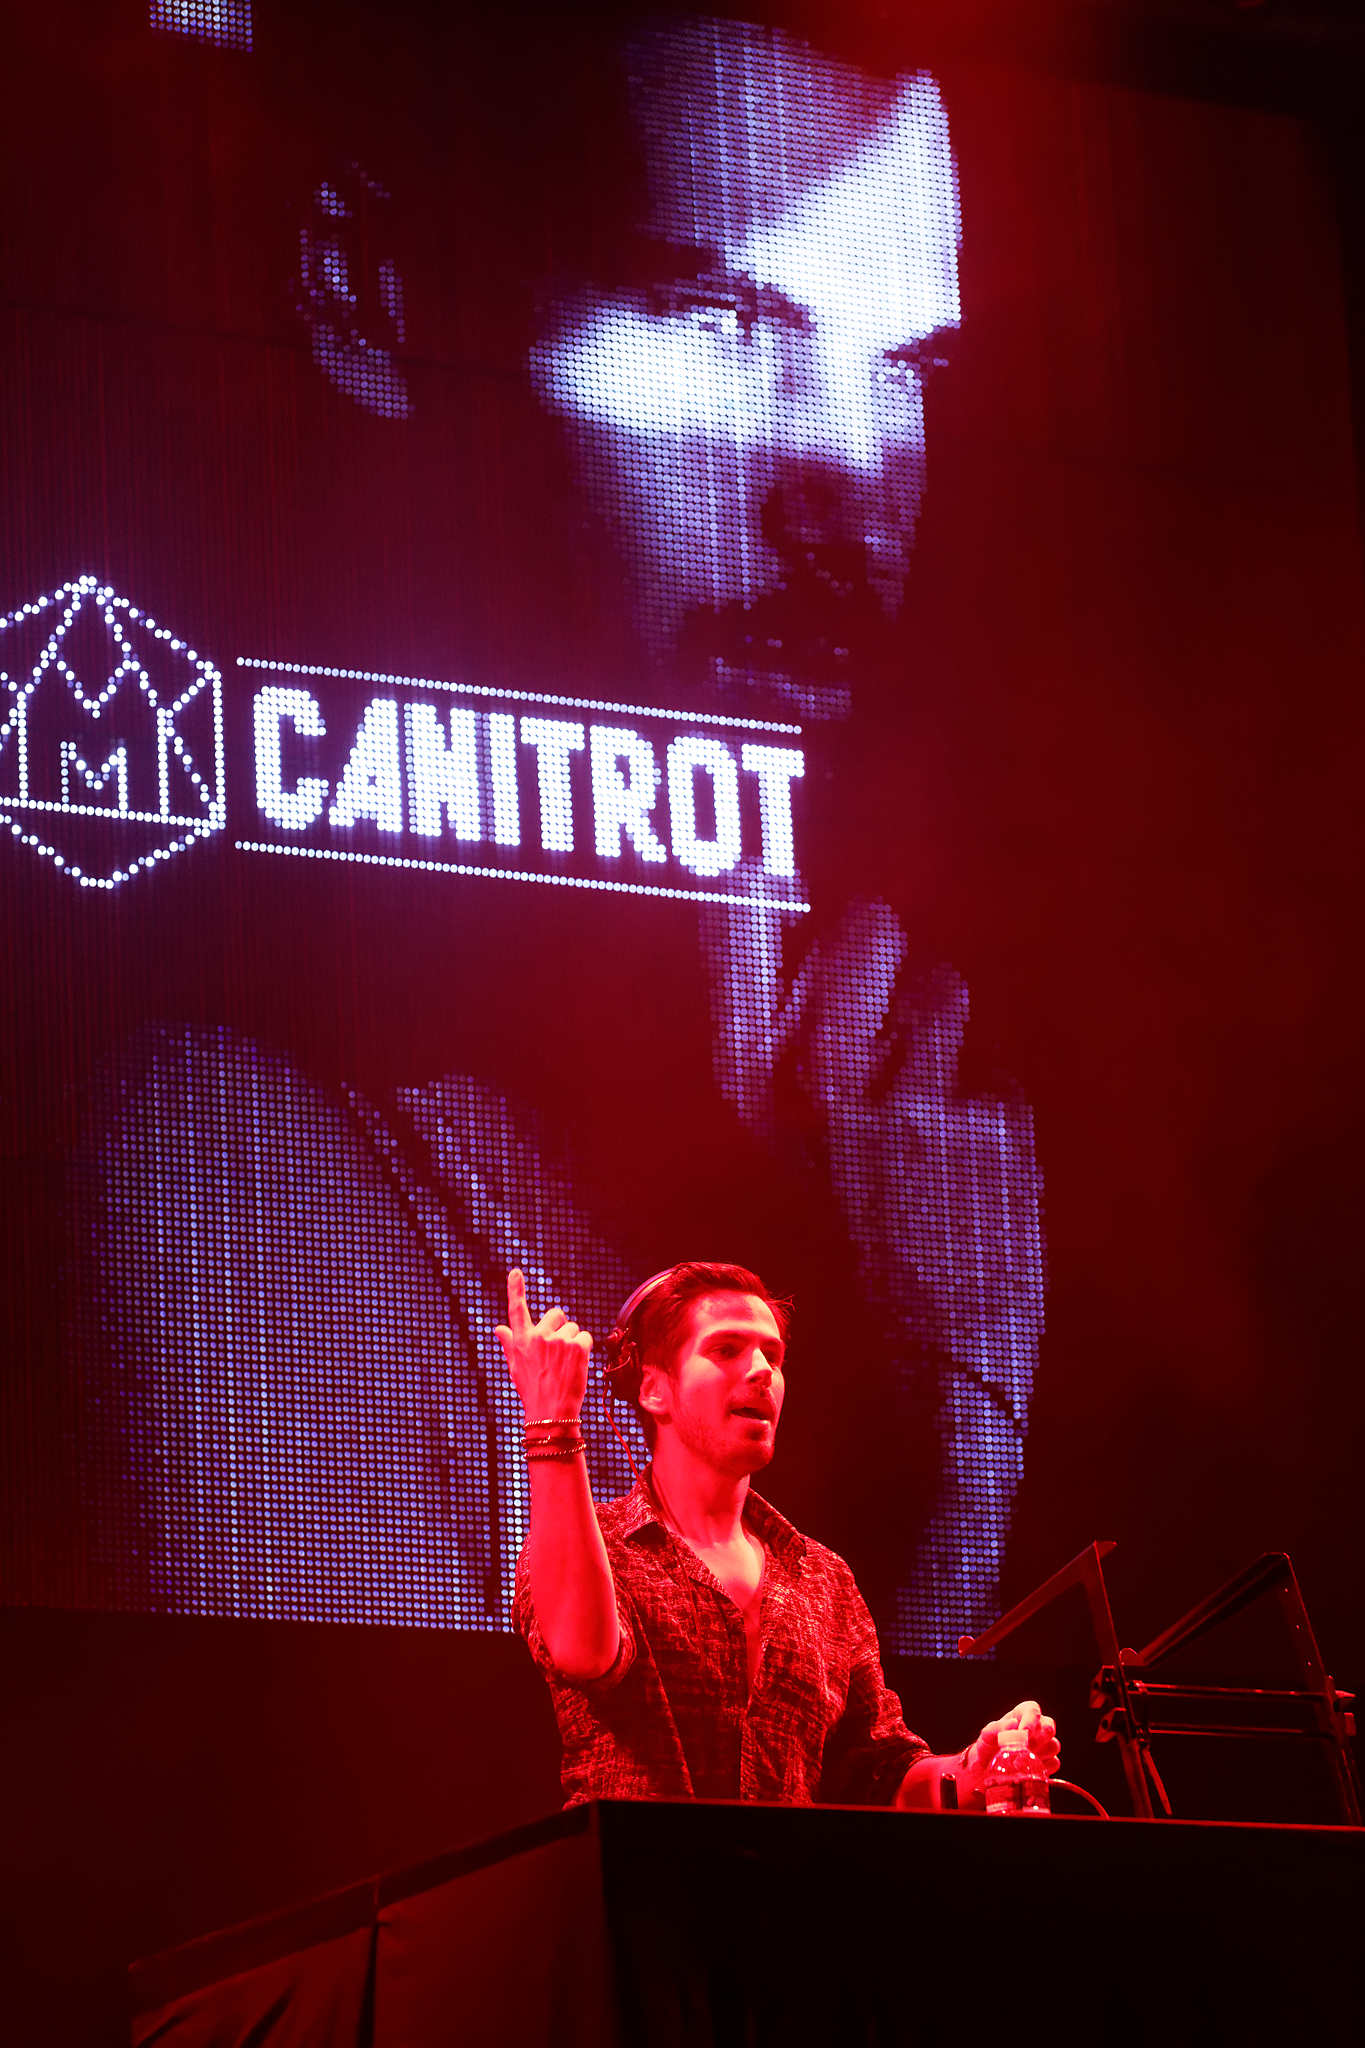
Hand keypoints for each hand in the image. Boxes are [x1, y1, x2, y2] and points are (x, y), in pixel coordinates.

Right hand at [494, 1268, 591, 1422]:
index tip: (515, 1272)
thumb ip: (509, 1344)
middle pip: (557, 1314)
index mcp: (521, 1340)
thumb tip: (499, 1328)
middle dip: (560, 1327)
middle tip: (558, 1352)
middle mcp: (538, 1336)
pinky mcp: (577, 1346)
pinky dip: (585, 1349)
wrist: (550, 1413)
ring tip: (565, 1365)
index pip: (516, 1310)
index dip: (516, 1289)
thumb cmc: (532, 1391)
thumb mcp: (515, 1367)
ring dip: (573, 1342)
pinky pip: (585, 1337)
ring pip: (573, 1328)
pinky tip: (577, 1365)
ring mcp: (558, 1340)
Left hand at [958, 1699, 1059, 1804]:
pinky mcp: (1049, 1761)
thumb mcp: (986, 1737)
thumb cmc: (988, 1747)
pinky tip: (1029, 1770)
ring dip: (1040, 1754)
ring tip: (1021, 1761)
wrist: (989, 1769)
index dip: (1031, 1720)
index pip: (1033, 1710)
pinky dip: (1043, 1767)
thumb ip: (995, 1728)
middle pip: (1049, 1727)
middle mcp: (1037, 1728)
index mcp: (1021, 1715)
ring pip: (1054, 1745)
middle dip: (1038, 1739)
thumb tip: (1012, 1724)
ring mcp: (1045, 1745)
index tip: (1024, 1732)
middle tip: (1025, 1749)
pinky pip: (1054, 1762)